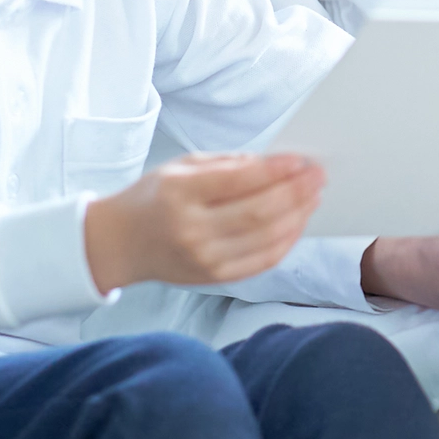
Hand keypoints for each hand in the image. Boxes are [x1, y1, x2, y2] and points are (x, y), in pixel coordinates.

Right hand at [83, 152, 322, 293]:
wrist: (119, 244)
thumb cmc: (153, 198)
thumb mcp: (180, 167)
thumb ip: (228, 164)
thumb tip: (277, 163)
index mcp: (179, 194)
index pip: (239, 181)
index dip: (277, 170)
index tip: (303, 160)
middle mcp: (191, 230)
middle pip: (259, 212)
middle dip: (297, 192)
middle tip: (319, 177)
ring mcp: (204, 259)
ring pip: (266, 238)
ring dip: (298, 216)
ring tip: (314, 196)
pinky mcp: (214, 278)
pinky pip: (262, 261)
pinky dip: (286, 242)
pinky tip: (297, 223)